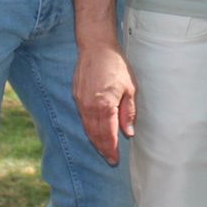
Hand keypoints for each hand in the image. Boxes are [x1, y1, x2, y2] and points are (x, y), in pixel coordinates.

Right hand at [73, 42, 135, 165]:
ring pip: (87, 128)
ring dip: (94, 141)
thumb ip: (128, 112)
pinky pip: (82, 118)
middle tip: (110, 160)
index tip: (115, 160)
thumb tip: (128, 133)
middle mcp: (90, 107)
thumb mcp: (130, 88)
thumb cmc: (116, 65)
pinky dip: (88, 128)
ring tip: (103, 150)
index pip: (107, 135)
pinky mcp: (76, 96)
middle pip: (95, 135)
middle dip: (102, 149)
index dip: (111, 149)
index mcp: (105, 105)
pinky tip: (94, 132)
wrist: (96, 47)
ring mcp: (81, 102)